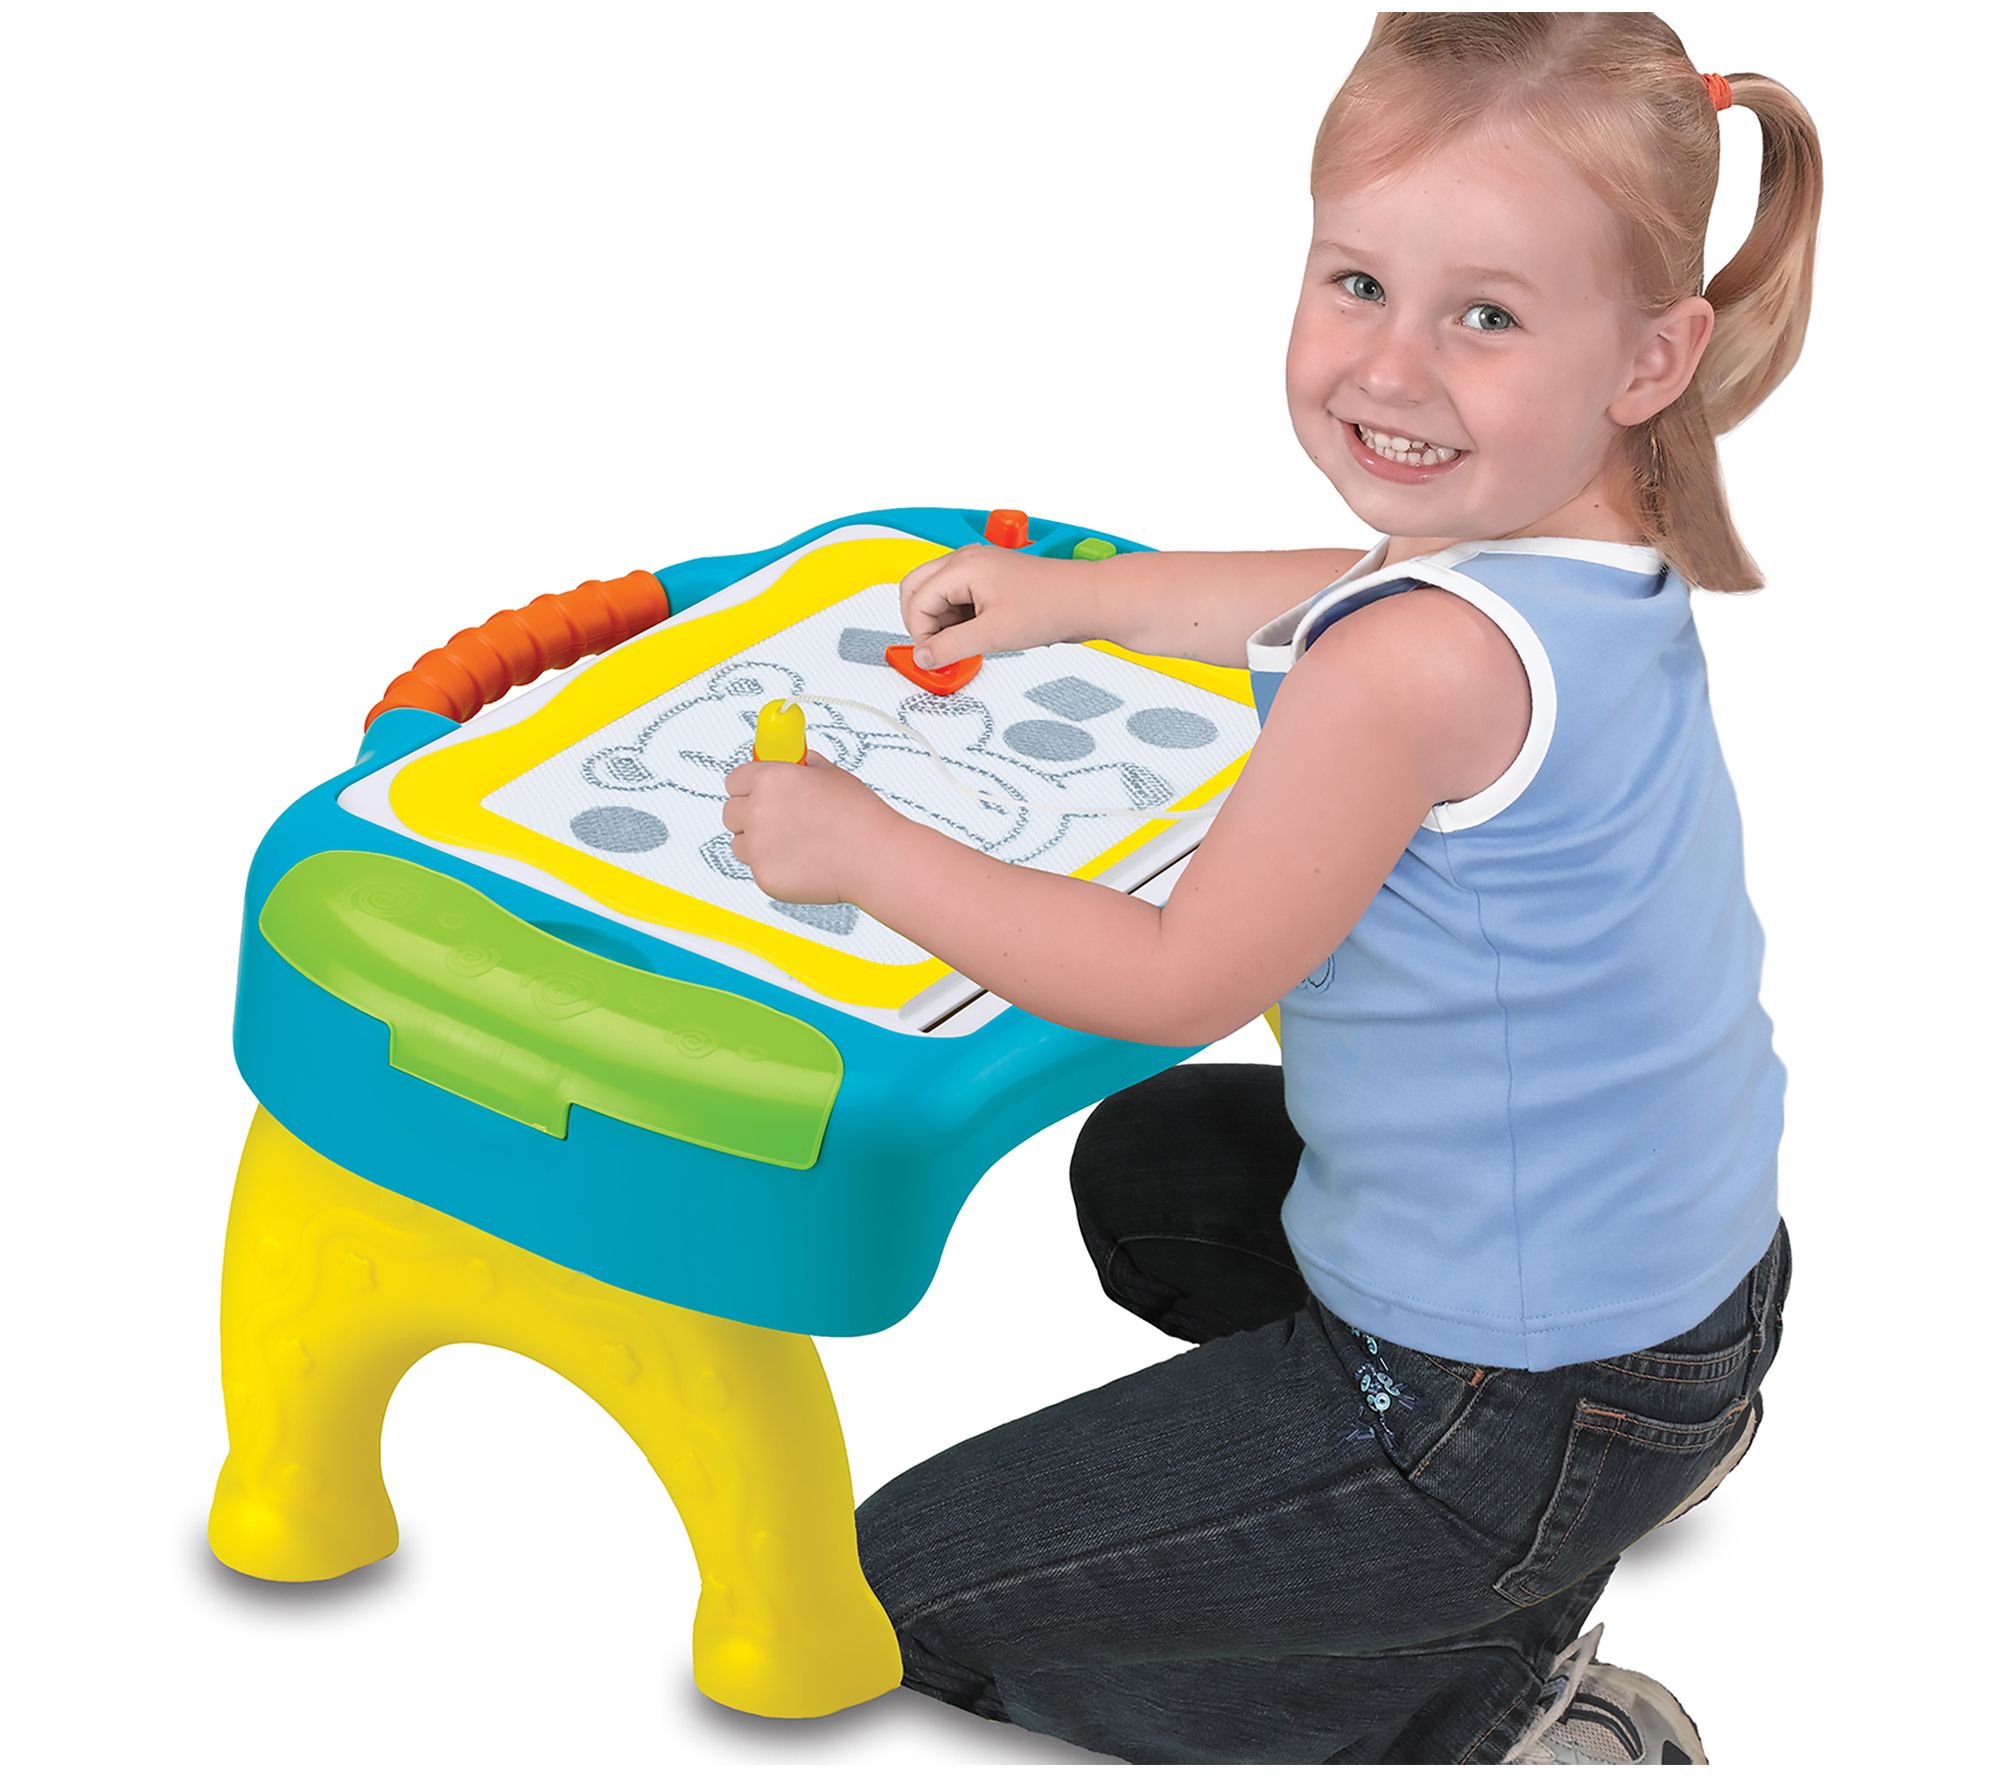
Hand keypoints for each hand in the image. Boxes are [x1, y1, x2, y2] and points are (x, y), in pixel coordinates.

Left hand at [721, 749, 901, 904]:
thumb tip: (794, 762)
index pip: (734, 780)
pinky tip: (804, 863)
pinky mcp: (764, 876)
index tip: (757, 794)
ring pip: (739, 844)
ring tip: (795, 845)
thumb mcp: (831, 775)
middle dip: (748, 816)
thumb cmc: (859, 815)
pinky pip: (758, 869)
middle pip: (730, 813)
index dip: (747, 787)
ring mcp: (757, 846)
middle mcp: (757, 810)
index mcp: (770, 779)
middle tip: (778, 822)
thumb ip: (803, 766)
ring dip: (757, 844)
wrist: (875, 857)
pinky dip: (775, 867)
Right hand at [898, 543, 1085, 668]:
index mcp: (963, 566)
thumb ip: (951, 647)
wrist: (1087, 600)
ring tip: (967, 643)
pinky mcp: (989, 579)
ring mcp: (978, 567)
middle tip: (937, 650)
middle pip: (916, 589)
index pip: (917, 600)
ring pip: (936, 594)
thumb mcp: (994, 634)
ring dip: (941, 622)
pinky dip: (958, 618)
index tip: (933, 657)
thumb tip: (923, 657)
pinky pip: (957, 597)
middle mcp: (966, 560)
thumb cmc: (1052, 605)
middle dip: (922, 623)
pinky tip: (979, 634)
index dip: (921, 633)